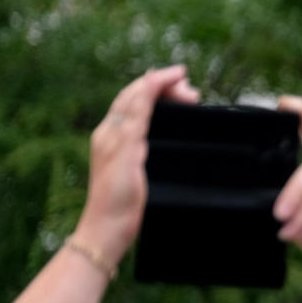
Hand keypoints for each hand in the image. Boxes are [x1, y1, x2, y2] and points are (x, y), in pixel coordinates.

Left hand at [75, 65, 199, 259]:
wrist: (108, 228)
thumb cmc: (117, 196)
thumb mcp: (128, 155)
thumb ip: (136, 120)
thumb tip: (146, 86)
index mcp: (112, 131)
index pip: (137, 94)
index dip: (158, 81)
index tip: (183, 74)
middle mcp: (112, 133)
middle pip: (137, 98)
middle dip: (163, 88)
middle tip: (193, 93)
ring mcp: (117, 145)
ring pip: (139, 110)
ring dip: (161, 99)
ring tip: (187, 101)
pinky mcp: (126, 157)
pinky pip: (142, 125)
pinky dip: (158, 115)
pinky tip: (169, 122)